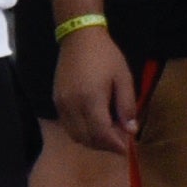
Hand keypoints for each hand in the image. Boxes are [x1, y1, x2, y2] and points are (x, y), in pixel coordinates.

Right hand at [53, 24, 138, 153]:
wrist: (79, 37)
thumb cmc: (105, 55)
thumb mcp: (123, 78)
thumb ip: (126, 106)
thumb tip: (130, 130)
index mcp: (91, 99)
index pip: (102, 134)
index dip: (115, 145)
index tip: (126, 149)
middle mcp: (72, 106)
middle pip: (88, 138)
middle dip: (105, 145)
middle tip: (119, 141)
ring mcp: (61, 104)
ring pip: (76, 135)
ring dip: (92, 141)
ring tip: (108, 134)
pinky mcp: (56, 101)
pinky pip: (68, 126)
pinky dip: (81, 132)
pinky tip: (93, 125)